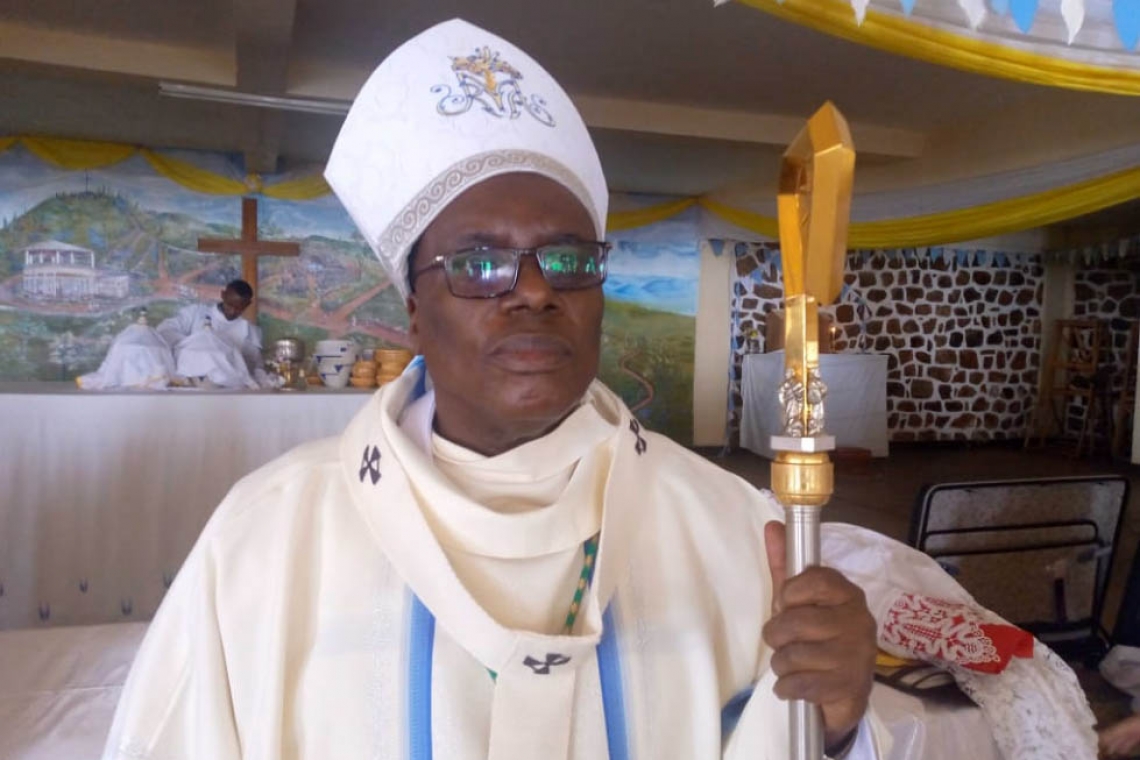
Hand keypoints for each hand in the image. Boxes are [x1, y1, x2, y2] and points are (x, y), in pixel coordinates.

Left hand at [762, 520, 876, 750]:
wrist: (847, 693)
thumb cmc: (819, 639)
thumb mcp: (801, 601)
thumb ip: (785, 566)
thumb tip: (772, 526)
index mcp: (848, 594)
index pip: (815, 579)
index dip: (790, 593)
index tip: (786, 604)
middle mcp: (858, 621)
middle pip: (794, 622)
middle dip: (776, 635)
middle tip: (784, 641)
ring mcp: (856, 655)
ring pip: (792, 655)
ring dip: (781, 665)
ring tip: (792, 665)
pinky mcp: (849, 686)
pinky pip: (798, 684)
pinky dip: (786, 688)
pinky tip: (795, 685)